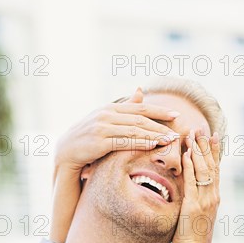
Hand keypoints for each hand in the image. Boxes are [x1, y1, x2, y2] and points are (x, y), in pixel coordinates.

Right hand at [54, 88, 180, 176]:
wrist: (66, 151)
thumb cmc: (89, 136)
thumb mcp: (106, 118)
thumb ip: (125, 107)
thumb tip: (140, 90)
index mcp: (111, 108)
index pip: (140, 108)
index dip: (159, 111)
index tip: (176, 115)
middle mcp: (107, 115)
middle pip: (140, 119)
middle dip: (161, 125)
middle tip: (177, 131)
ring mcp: (103, 127)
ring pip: (134, 130)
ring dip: (154, 135)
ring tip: (169, 140)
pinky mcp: (100, 141)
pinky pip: (124, 142)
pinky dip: (140, 143)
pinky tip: (152, 145)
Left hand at [172, 130, 220, 242]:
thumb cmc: (194, 239)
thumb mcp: (198, 216)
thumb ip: (197, 201)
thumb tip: (192, 192)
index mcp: (214, 198)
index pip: (216, 169)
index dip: (214, 152)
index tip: (212, 136)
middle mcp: (213, 196)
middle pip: (212, 165)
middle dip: (207, 145)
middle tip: (202, 128)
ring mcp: (205, 200)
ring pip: (204, 170)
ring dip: (198, 150)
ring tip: (194, 134)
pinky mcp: (194, 206)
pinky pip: (192, 182)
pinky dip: (189, 166)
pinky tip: (185, 154)